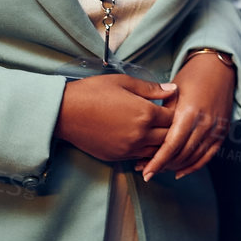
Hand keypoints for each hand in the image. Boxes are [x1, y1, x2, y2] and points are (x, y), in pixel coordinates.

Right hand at [52, 73, 177, 163]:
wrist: (65, 112)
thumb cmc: (93, 92)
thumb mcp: (124, 82)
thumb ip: (151, 88)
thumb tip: (173, 89)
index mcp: (145, 113)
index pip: (174, 118)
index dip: (175, 111)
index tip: (171, 107)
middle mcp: (140, 134)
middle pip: (169, 137)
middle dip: (172, 129)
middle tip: (168, 121)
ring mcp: (129, 149)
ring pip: (156, 151)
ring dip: (160, 143)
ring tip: (158, 132)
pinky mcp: (117, 157)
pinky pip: (140, 158)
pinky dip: (146, 151)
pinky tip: (143, 142)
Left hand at [141, 52, 236, 181]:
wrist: (218, 67)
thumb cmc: (192, 76)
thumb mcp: (172, 93)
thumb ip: (161, 116)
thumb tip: (146, 137)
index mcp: (190, 112)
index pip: (171, 145)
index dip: (157, 161)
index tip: (146, 171)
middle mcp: (205, 123)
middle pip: (181, 154)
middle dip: (162, 166)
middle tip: (146, 170)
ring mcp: (216, 129)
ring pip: (193, 157)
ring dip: (175, 167)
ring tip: (159, 170)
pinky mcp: (222, 132)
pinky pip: (207, 156)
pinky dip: (193, 166)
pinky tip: (180, 172)